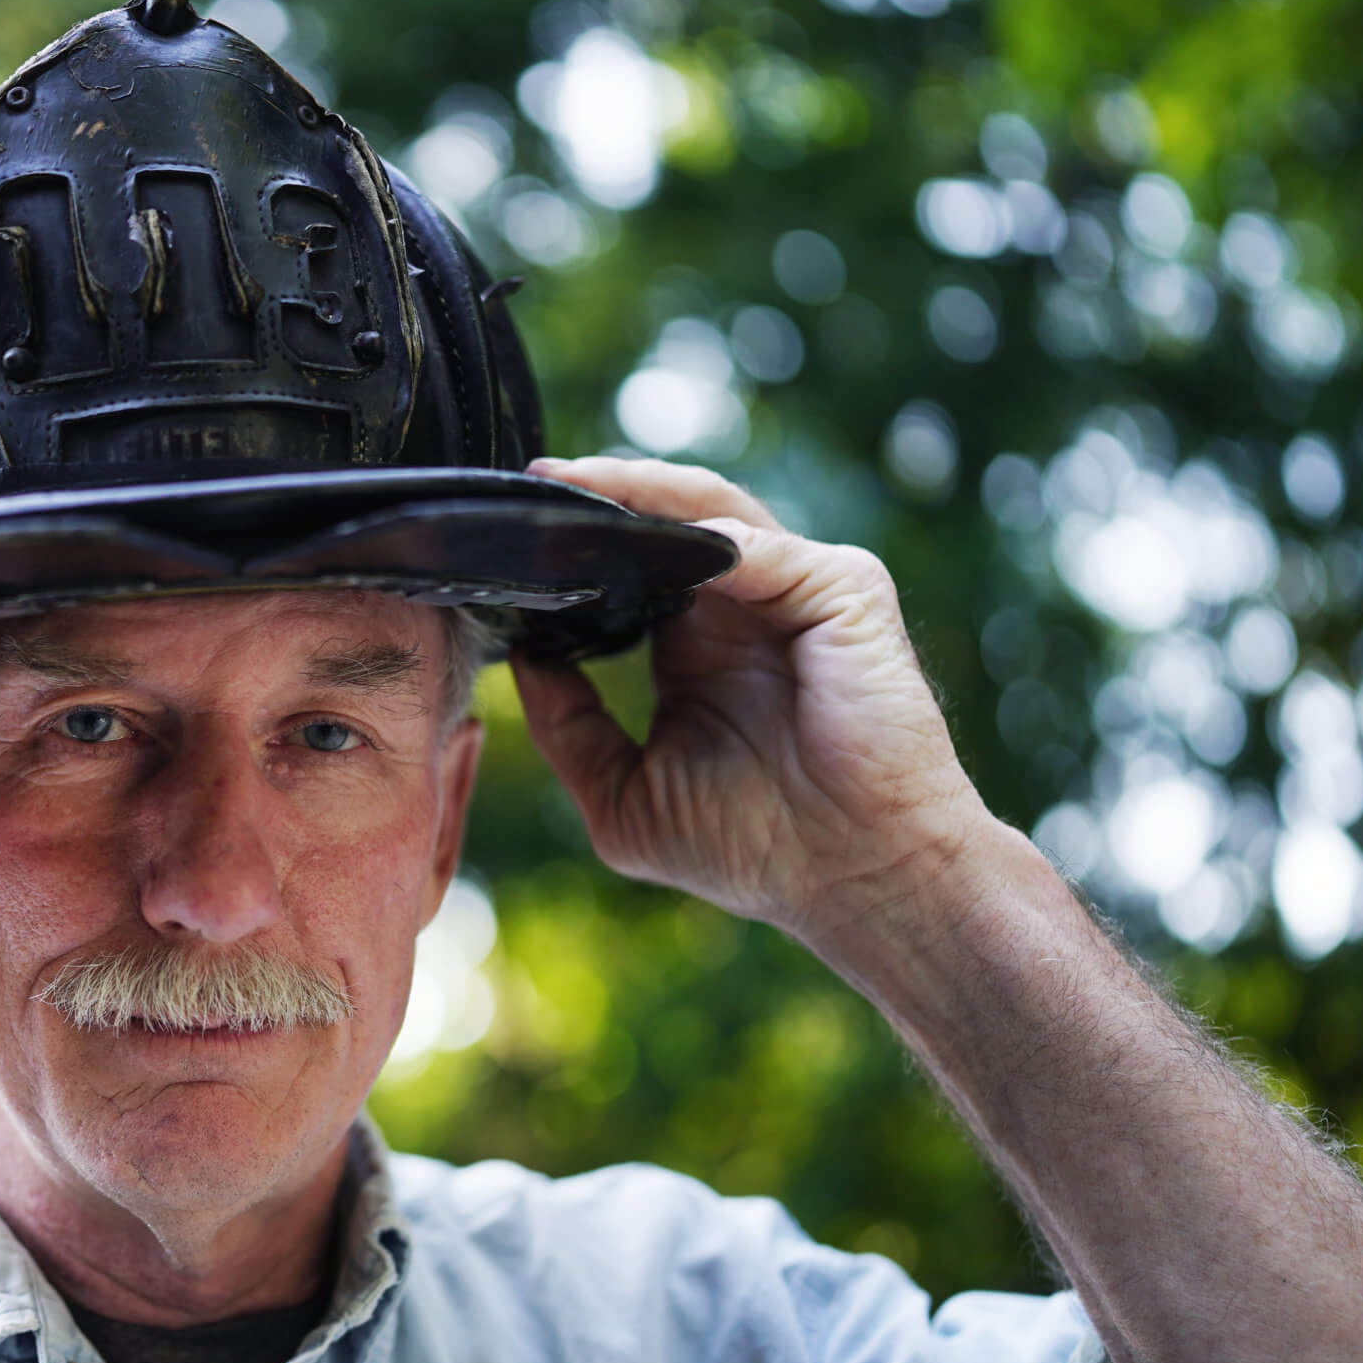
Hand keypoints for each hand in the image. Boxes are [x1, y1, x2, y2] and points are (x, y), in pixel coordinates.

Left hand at [512, 456, 994, 942]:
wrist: (855, 878)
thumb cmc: (755, 848)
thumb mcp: (624, 794)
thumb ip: (569, 728)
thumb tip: (519, 659)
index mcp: (693, 645)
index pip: (627, 567)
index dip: (573, 547)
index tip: (507, 533)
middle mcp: (742, 607)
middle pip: (665, 521)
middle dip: (601, 494)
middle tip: (534, 484)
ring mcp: (796, 591)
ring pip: (713, 511)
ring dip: (644, 493)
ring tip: (578, 485)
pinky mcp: (846, 590)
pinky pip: (769, 547)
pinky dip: (713, 538)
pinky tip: (656, 544)